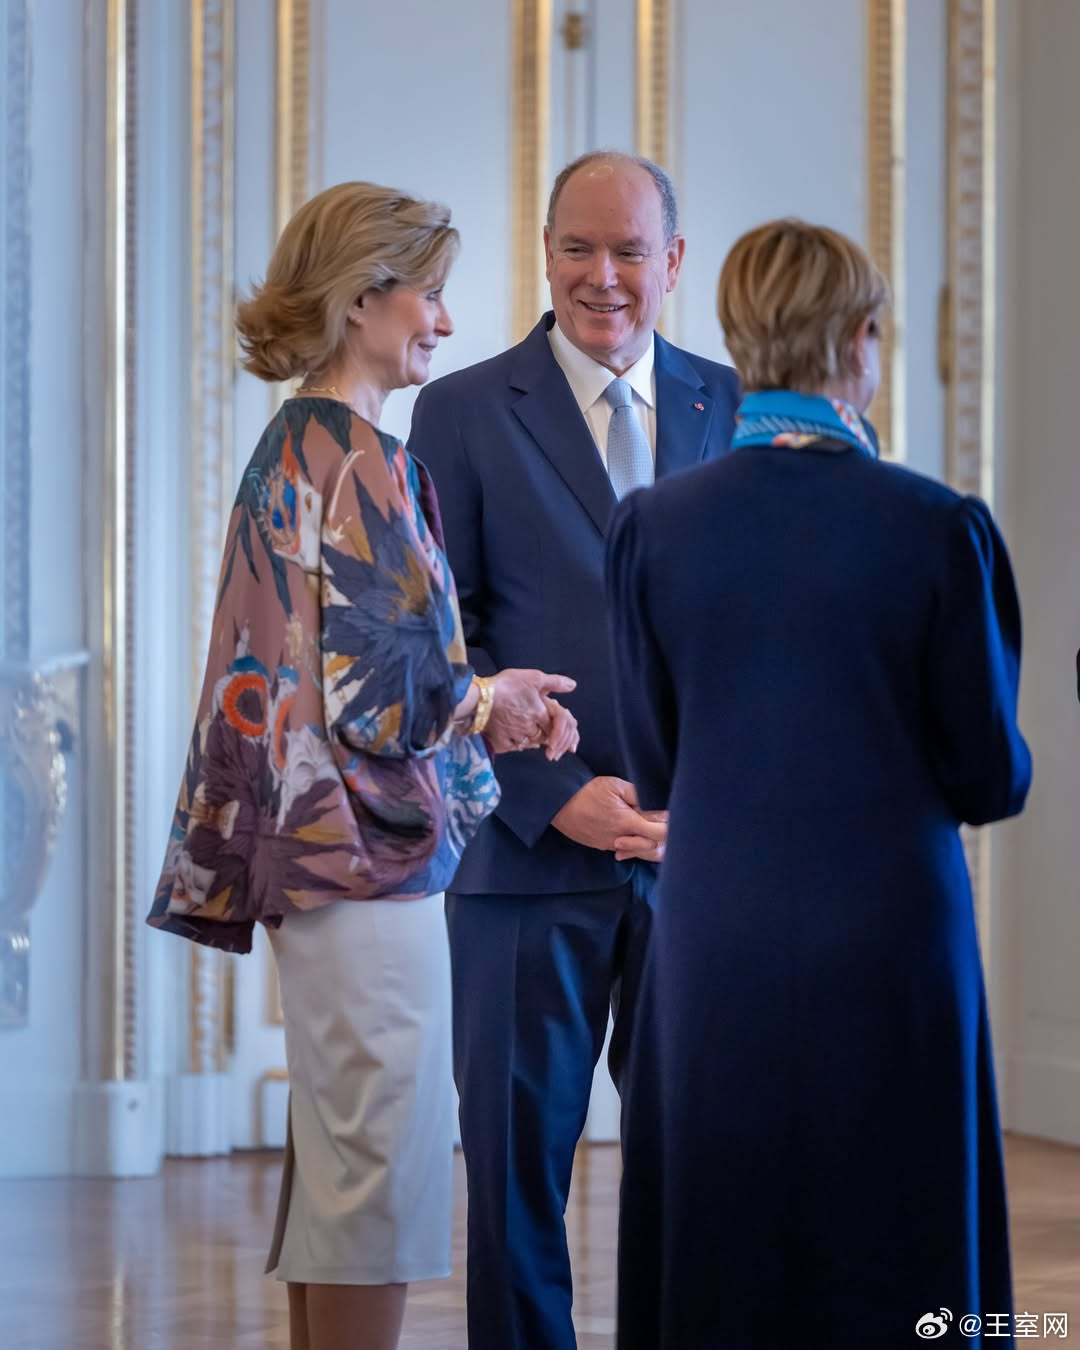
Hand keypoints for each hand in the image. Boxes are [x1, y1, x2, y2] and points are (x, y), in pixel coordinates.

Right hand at [486, 669, 575, 756]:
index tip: (553, 726)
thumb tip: (573, 685)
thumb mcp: (533, 677)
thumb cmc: (507, 685)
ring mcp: (515, 736)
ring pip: (529, 744)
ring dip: (532, 740)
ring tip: (530, 735)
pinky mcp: (501, 741)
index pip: (555, 726)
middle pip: (543, 737)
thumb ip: (554, 682)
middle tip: (542, 732)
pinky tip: (515, 740)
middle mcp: (529, 727)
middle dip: (545, 735)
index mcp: (539, 713)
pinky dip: (516, 745)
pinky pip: (513, 748)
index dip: (556, 727)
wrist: (479, 697)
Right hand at [551, 777, 667, 858]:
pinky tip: (625, 828)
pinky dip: (629, 841)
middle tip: (655, 818)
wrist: (559, 803)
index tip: (668, 816)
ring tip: (639, 821)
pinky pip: (622, 849)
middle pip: (652, 846)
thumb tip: (661, 806)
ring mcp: (609, 845)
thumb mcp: (616, 786)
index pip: (660, 834)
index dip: (668, 826)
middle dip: (658, 835)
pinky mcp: (601, 846)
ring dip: (643, 838)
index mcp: (627, 822)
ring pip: (637, 850)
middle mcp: (620, 839)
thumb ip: (640, 796)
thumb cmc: (588, 791)